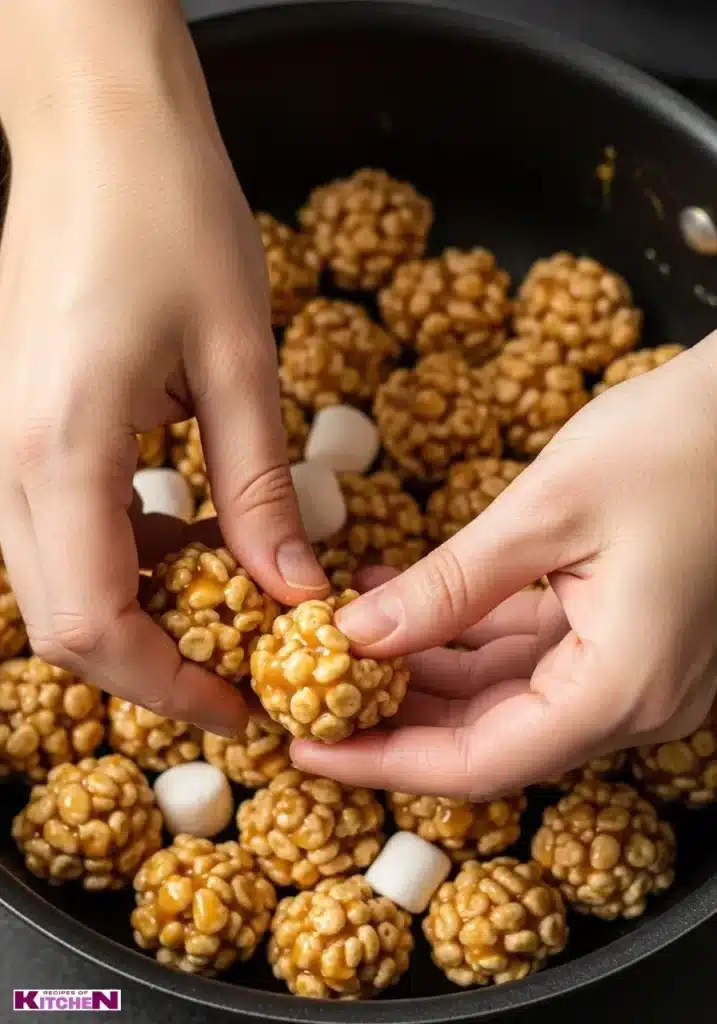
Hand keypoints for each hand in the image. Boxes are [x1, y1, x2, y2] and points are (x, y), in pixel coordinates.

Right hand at [0, 0, 325, 734]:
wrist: (94, 122)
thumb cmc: (168, 211)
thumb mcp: (242, 361)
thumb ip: (260, 492)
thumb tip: (292, 594)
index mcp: (58, 449)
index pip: (91, 627)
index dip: (168, 688)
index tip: (244, 709)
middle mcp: (8, 460)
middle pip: (63, 622)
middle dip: (156, 664)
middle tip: (246, 667)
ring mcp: (3, 443)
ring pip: (59, 580)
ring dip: (145, 608)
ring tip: (233, 593)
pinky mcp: (21, 425)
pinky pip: (63, 527)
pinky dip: (128, 553)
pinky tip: (190, 530)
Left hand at [292, 337, 716, 796]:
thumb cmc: (678, 443)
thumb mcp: (546, 512)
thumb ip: (450, 586)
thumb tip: (359, 635)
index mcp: (623, 688)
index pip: (481, 763)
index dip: (384, 762)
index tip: (308, 749)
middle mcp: (636, 699)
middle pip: (490, 737)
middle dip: (395, 712)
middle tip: (310, 686)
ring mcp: (636, 670)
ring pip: (506, 696)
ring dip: (424, 665)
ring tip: (347, 624)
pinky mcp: (628, 635)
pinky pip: (532, 654)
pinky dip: (467, 632)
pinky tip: (409, 595)